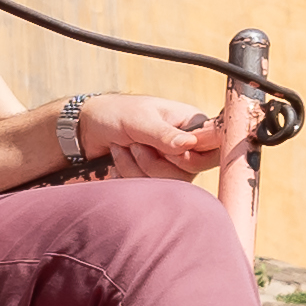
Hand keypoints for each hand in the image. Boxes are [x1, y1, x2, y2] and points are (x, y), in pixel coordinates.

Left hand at [78, 89, 236, 185]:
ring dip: (137, 168)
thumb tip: (189, 144)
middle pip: (189, 173)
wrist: (91, 128)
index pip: (215, 148)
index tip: (166, 150)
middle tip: (136, 143)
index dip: (189, 155)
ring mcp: (176, 166)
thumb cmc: (118, 113)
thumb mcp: (139, 119)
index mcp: (194, 125)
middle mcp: (190, 147)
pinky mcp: (159, 179)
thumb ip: (163, 133)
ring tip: (125, 148)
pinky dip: (129, 177)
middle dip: (154, 161)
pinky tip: (120, 161)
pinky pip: (151, 192)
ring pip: (168, 185)